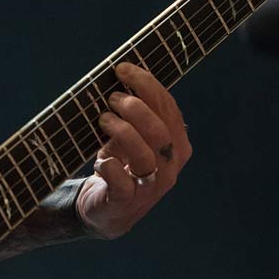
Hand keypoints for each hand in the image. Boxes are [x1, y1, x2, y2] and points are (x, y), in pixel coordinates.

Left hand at [75, 62, 191, 238]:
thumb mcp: (133, 135)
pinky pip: (122, 182)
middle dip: (134, 107)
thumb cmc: (122, 162)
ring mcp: (151, 187)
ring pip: (144, 155)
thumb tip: (122, 72)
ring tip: (103, 119)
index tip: (122, 69)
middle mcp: (170, 167)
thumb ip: (135, 111)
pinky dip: (109, 165)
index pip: (169, 109)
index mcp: (178, 146)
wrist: (108, 209)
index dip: (147, 85)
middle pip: (160, 130)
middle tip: (112, 98)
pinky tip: (100, 159)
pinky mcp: (127, 202)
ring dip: (121, 131)